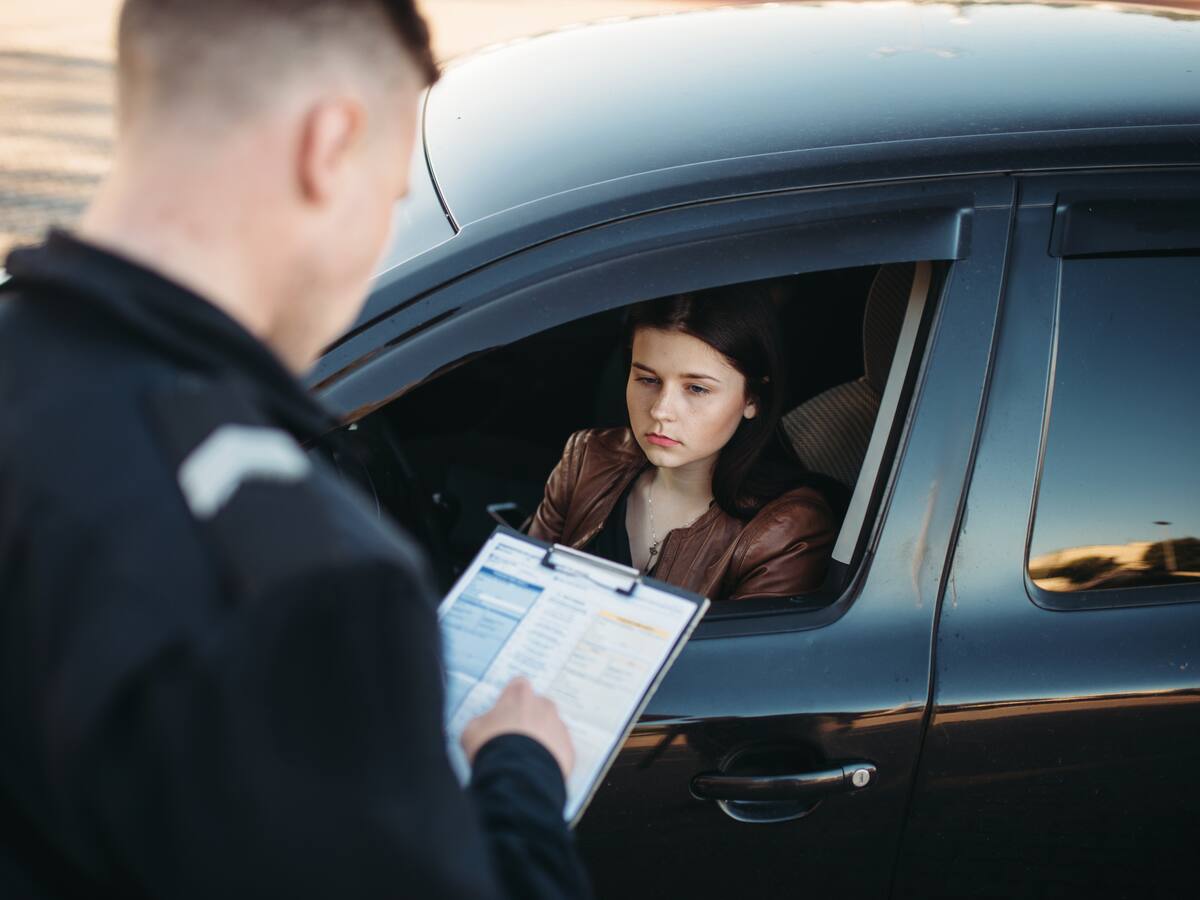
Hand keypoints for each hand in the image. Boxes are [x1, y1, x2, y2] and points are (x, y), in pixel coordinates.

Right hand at [460, 678, 574, 779]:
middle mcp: (544, 705)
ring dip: (541, 739)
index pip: (518, 686)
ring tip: (525, 758)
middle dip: (528, 719)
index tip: (505, 712)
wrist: (516, 777)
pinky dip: (551, 757)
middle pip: (537, 707)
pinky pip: (559, 750)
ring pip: (551, 729)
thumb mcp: (472, 730)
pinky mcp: (568, 749)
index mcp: (520, 695)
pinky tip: (536, 769)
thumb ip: (483, 721)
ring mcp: (559, 727)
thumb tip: (484, 725)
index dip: (510, 700)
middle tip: (514, 739)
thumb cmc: (492, 748)